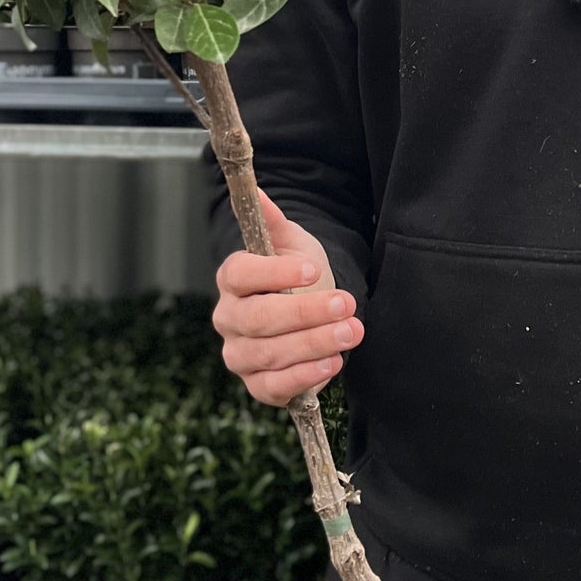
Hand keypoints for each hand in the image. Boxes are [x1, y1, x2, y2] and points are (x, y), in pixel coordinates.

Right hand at [213, 189, 363, 405]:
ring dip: (314, 344)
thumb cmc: (298, 273)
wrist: (312, 308)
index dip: (274, 274)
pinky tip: (333, 361)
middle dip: (305, 313)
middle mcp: (229, 319)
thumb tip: (259, 193)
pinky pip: (274, 387)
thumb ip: (273, 221)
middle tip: (345, 304)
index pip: (240, 275)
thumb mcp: (291, 243)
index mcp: (232, 279)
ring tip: (351, 331)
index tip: (312, 270)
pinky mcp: (258, 385)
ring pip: (269, 354)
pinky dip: (304, 376)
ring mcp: (240, 355)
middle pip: (258, 319)